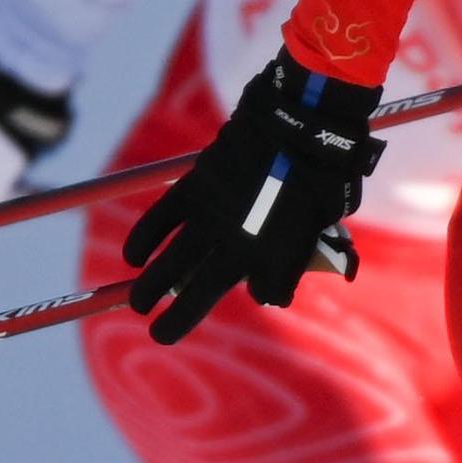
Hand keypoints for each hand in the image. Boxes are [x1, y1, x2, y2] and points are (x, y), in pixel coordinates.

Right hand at [124, 51, 383, 338]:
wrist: (297, 127)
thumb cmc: (323, 171)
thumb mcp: (328, 217)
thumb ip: (307, 247)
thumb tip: (296, 273)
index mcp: (279, 255)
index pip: (269, 293)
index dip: (269, 293)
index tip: (263, 291)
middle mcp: (240, 245)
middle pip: (200, 292)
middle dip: (178, 318)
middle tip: (158, 335)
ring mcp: (213, 218)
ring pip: (174, 263)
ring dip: (151, 286)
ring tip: (138, 304)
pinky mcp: (194, 190)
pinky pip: (160, 221)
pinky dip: (144, 239)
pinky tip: (133, 257)